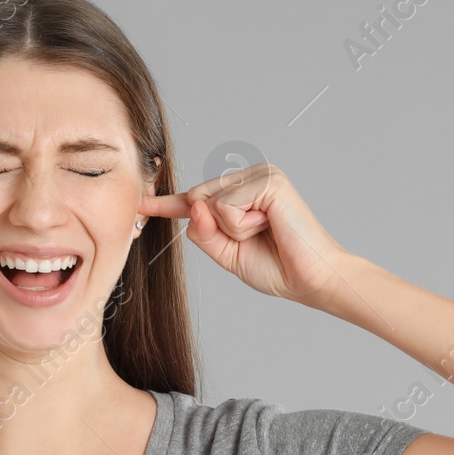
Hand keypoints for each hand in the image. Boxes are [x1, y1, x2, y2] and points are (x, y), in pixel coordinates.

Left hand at [139, 162, 351, 308]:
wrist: (311, 279)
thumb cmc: (277, 267)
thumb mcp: (226, 254)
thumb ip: (203, 232)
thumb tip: (193, 205)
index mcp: (241, 194)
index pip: (197, 198)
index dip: (167, 204)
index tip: (142, 204)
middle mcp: (249, 178)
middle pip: (197, 199)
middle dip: (216, 229)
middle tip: (255, 237)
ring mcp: (259, 175)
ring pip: (209, 203)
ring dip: (232, 229)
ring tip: (264, 232)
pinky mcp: (268, 180)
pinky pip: (227, 206)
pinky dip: (242, 225)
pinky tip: (268, 225)